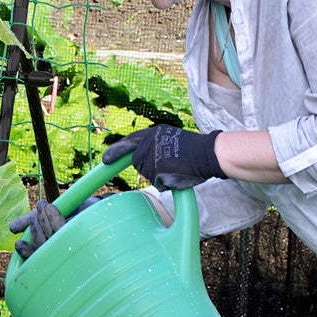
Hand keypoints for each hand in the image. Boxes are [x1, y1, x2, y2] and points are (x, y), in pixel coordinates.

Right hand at [7, 195, 99, 258]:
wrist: (88, 203)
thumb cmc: (66, 213)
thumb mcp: (43, 217)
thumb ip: (27, 222)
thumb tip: (11, 229)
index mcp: (52, 252)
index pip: (36, 259)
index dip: (26, 254)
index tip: (19, 244)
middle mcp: (63, 253)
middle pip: (41, 248)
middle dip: (34, 229)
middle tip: (35, 214)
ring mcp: (72, 245)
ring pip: (50, 239)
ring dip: (42, 221)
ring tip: (43, 206)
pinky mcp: (81, 235)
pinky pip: (62, 229)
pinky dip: (54, 217)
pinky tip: (49, 208)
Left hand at [105, 124, 224, 189]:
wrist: (211, 154)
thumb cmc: (195, 150)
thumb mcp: (171, 139)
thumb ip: (154, 146)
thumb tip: (139, 158)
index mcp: (153, 133)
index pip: (129, 142)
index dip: (116, 152)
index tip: (105, 160)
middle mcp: (149, 143)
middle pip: (138, 162)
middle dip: (149, 167)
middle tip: (171, 164)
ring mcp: (153, 157)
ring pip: (148, 174)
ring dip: (160, 176)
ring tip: (178, 168)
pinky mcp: (158, 170)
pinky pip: (158, 183)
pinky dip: (167, 183)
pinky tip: (178, 175)